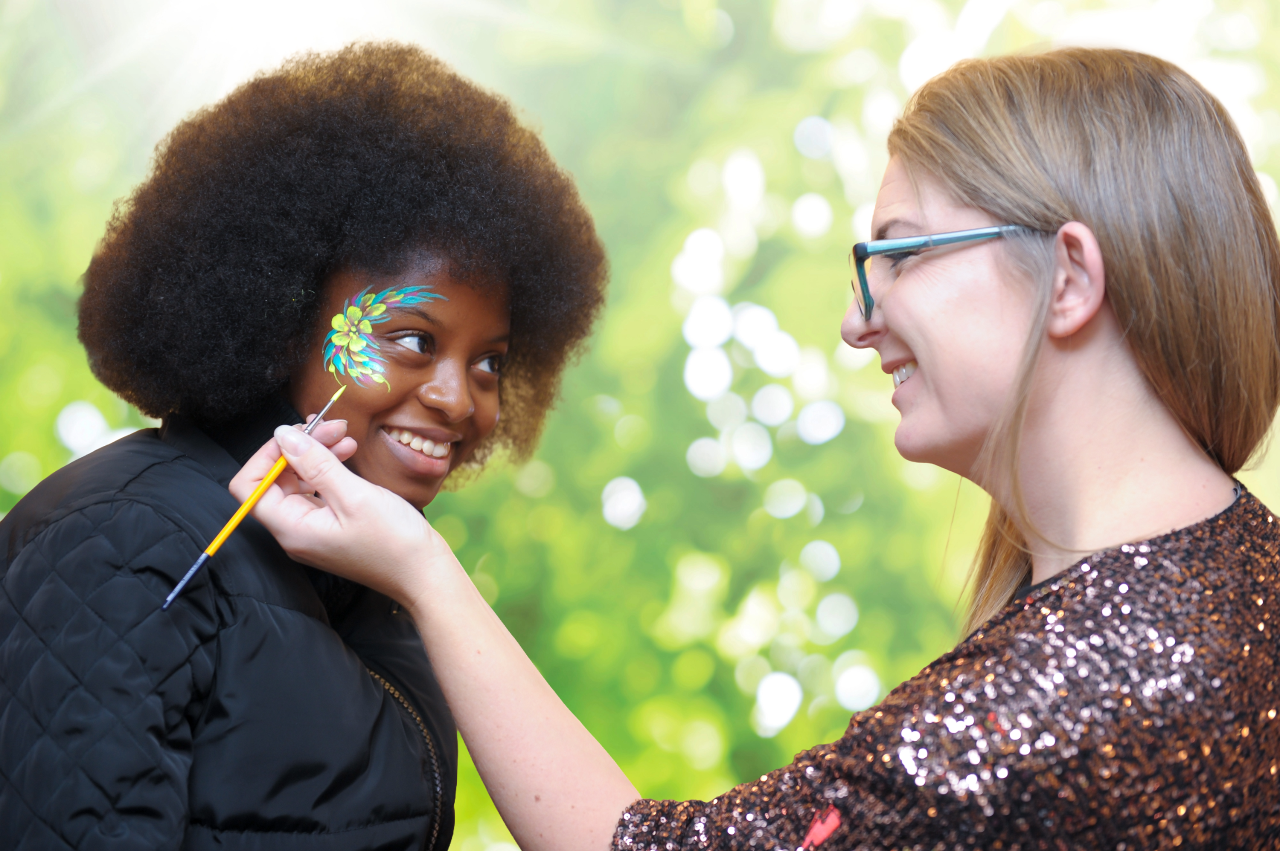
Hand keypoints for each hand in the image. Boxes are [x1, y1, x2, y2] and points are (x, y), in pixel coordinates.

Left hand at [228, 421, 458, 605]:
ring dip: (316, 454)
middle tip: (331, 426)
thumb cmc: (393, 542)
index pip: (250, 486)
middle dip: (298, 448)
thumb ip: (316, 463)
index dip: (266, 455)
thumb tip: (284, 435)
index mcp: (291, 528)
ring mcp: (313, 529)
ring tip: (344, 435)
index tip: (297, 434)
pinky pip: (318, 492)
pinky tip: (348, 454)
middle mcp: (295, 531)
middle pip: (276, 480)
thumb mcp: (354, 495)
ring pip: (299, 482)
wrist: (424, 573)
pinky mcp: (331, 526)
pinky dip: (329, 469)